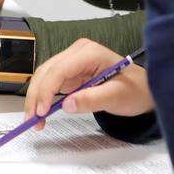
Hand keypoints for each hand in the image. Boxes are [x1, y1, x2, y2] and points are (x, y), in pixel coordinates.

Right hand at [25, 39, 152, 129]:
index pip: (60, 69)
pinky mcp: (70, 72)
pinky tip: (41, 112)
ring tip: (34, 121)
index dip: (47, 90)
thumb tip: (67, 105)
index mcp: (89, 52)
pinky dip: (43, 98)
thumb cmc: (134, 90)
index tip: (41, 112)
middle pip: (47, 71)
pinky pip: (51, 83)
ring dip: (36, 98)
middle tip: (31, 121)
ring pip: (45, 77)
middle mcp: (77, 52)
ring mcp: (73, 61)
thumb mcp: (117, 97)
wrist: (142, 90)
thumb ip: (92, 99)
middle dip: (36, 96)